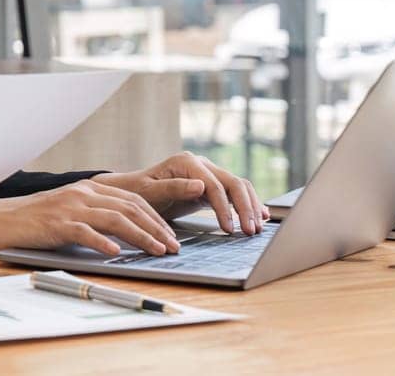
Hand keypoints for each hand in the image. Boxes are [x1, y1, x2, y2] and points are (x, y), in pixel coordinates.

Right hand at [0, 178, 182, 255]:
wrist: (0, 218)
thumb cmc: (35, 219)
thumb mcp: (70, 209)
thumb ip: (95, 214)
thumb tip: (125, 234)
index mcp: (89, 188)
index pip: (132, 199)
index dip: (156, 216)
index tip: (171, 234)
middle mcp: (83, 193)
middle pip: (130, 207)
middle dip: (157, 227)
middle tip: (174, 246)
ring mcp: (70, 207)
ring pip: (115, 219)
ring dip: (142, 236)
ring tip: (158, 250)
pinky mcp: (57, 224)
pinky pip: (86, 232)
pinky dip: (104, 243)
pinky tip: (117, 254)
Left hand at [95, 152, 270, 234]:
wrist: (133, 191)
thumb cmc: (138, 192)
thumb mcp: (150, 192)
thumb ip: (174, 187)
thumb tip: (202, 185)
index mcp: (186, 163)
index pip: (214, 185)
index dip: (225, 208)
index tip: (230, 229)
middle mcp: (201, 164)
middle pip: (233, 182)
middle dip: (245, 207)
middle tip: (251, 232)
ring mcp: (208, 173)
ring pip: (239, 186)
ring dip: (251, 206)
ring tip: (257, 229)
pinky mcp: (212, 185)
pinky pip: (235, 192)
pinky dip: (249, 203)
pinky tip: (261, 216)